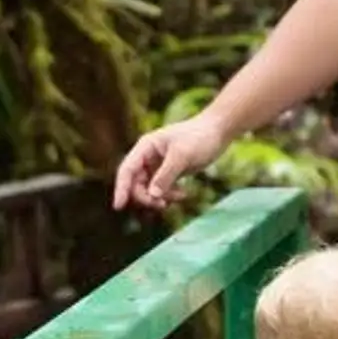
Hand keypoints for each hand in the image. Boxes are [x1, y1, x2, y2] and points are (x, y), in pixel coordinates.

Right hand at [113, 108, 231, 211]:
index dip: (121, 189)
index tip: (118, 207)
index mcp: (145, 147)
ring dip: (160, 197)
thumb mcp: (182, 156)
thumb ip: (165, 176)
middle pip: (136, 184)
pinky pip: (161, 190)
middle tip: (162, 205)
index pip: (126, 170)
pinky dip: (169, 195)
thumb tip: (152, 196)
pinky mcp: (169, 172)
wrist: (218, 131)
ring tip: (180, 197)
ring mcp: (158, 165)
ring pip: (149, 189)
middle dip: (146, 197)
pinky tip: (184, 193)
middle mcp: (147, 156)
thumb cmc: (199, 138)